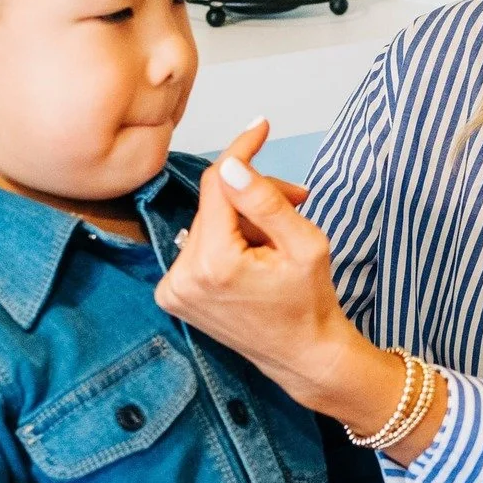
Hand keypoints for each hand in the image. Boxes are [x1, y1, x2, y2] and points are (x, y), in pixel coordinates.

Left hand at [157, 123, 436, 451]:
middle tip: (297, 202)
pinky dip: (226, 243)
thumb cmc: (311, 302)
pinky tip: (253, 259)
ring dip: (243, 221)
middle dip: (255, 197)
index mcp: (213, 262)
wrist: (303, 356)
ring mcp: (173, 289)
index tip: (261, 127)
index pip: (219, 183)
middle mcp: (182, 275)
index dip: (242, 151)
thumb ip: (266, 200)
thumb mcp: (304, 244)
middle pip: (216, 203)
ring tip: (277, 242)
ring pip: (208, 223)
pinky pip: (198, 246)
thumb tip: (232, 164)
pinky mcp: (172, 296)